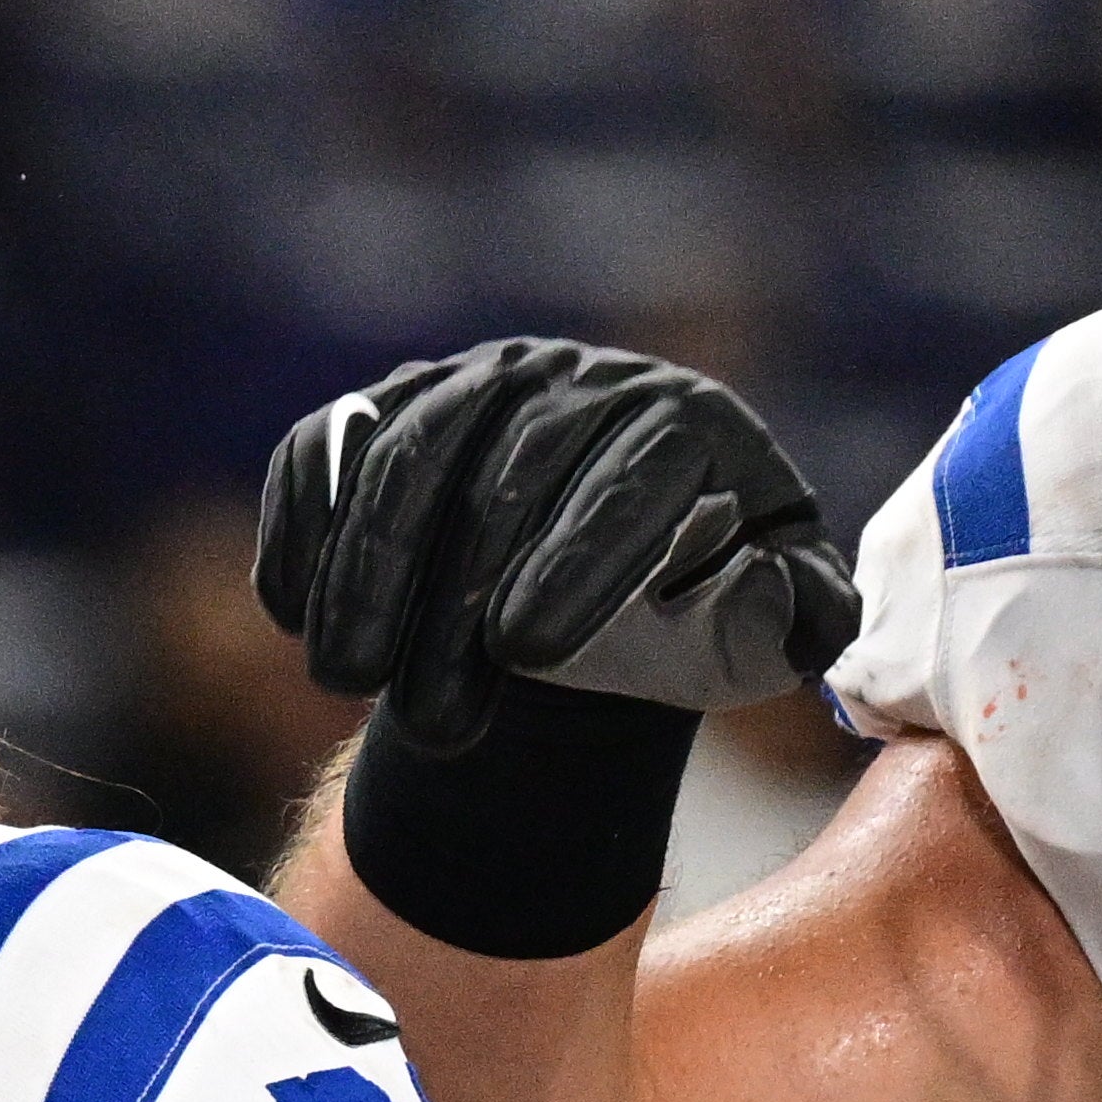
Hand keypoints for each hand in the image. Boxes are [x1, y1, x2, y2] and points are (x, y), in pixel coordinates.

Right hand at [255, 337, 856, 720]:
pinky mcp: (381, 408)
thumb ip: (803, 620)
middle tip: (436, 723)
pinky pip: (328, 450)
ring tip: (349, 681)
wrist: (592, 590)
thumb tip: (794, 605)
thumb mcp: (770, 622)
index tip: (525, 652)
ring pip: (407, 455)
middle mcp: (577, 379)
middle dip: (455, 602)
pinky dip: (304, 530)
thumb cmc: (690, 613)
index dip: (575, 557)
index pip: (632, 471)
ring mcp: (471, 383)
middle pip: (507, 471)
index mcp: (687, 421)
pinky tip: (298, 618)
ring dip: (367, 573)